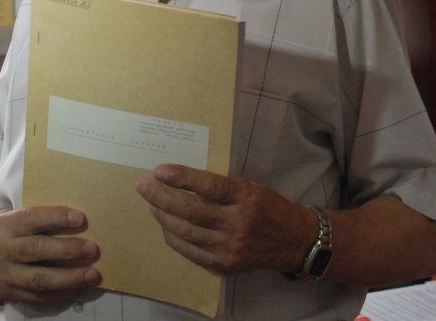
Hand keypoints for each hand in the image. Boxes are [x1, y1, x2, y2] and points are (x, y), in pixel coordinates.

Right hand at [0, 206, 100, 305]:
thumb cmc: (4, 230)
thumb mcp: (12, 216)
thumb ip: (36, 218)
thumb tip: (76, 217)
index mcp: (3, 225)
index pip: (31, 218)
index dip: (56, 217)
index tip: (80, 217)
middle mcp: (0, 250)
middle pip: (36, 250)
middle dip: (68, 250)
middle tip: (93, 249)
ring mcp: (2, 275)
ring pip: (37, 279)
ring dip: (69, 278)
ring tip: (93, 275)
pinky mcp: (6, 293)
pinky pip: (36, 297)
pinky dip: (60, 293)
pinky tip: (78, 287)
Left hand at [134, 164, 311, 275]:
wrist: (291, 240)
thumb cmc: (268, 206)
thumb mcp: (249, 187)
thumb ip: (220, 187)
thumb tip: (182, 182)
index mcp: (246, 198)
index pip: (209, 186)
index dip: (182, 178)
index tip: (159, 170)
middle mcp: (238, 224)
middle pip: (191, 211)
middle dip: (162, 197)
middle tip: (143, 186)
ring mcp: (230, 248)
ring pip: (187, 232)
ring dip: (163, 217)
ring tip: (151, 204)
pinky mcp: (224, 265)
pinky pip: (191, 251)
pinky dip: (174, 237)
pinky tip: (165, 226)